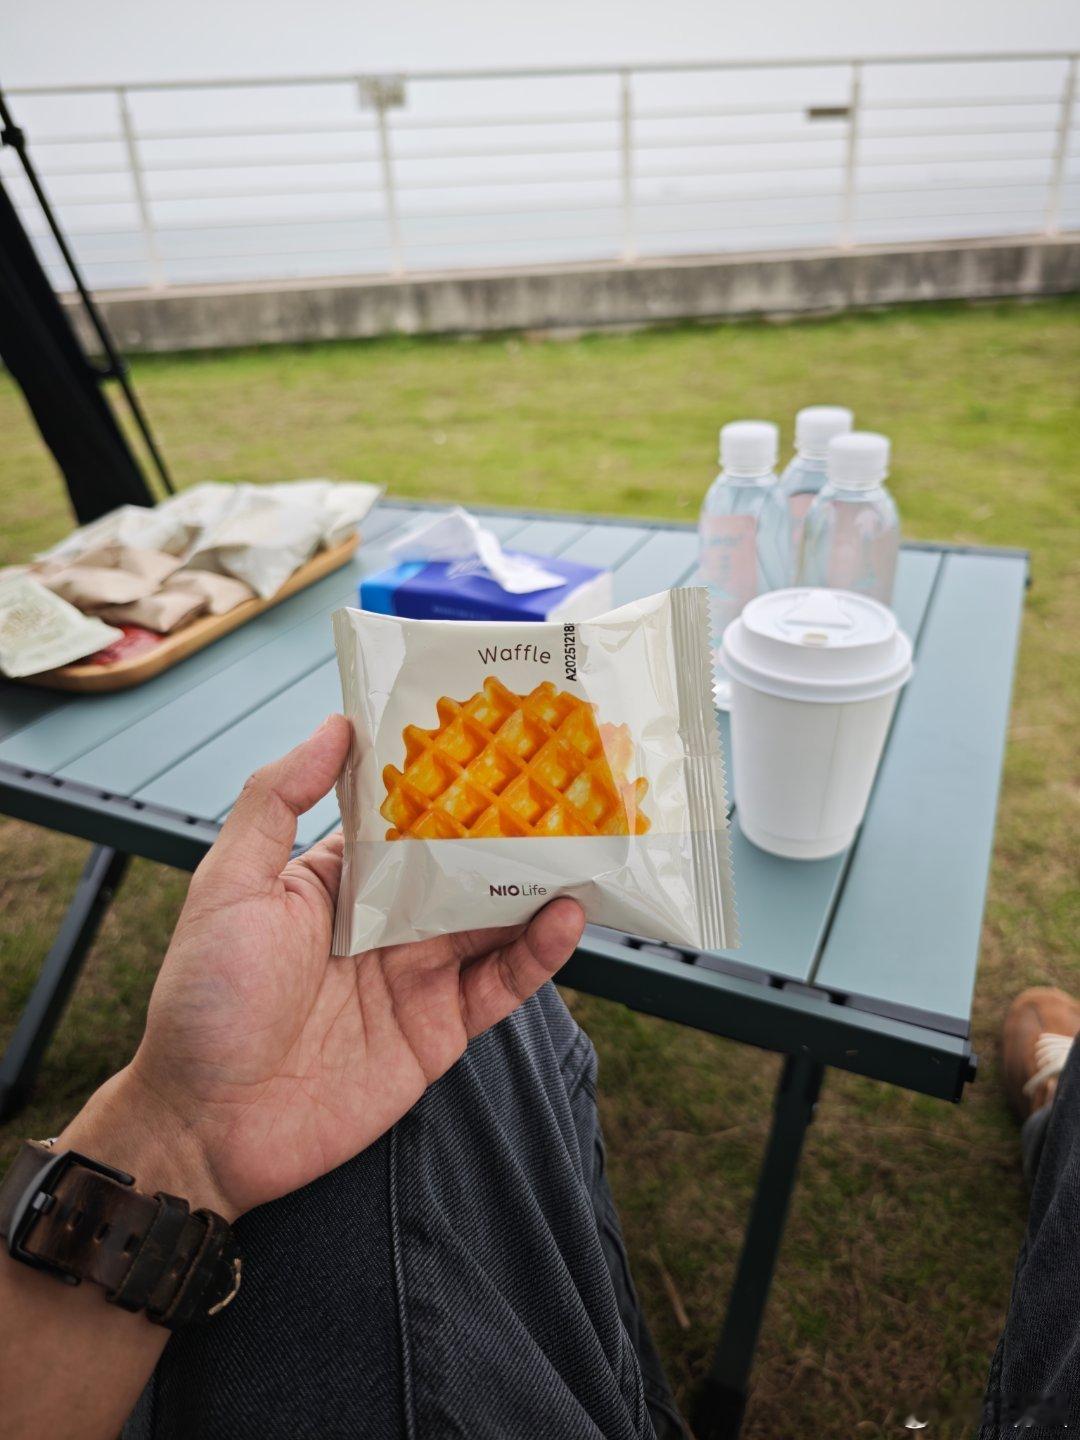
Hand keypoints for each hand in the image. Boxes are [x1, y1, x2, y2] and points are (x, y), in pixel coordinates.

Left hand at [78, 716, 583, 1219]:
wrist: (206, 1127)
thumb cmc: (204, 999)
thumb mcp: (230, 885)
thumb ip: (276, 801)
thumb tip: (335, 724)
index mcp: (339, 880)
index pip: (407, 820)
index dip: (449, 782)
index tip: (497, 736)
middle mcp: (386, 922)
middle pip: (463, 866)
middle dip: (512, 831)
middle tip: (569, 787)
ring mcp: (418, 975)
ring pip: (494, 920)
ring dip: (539, 887)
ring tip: (587, 847)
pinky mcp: (441, 1029)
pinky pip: (501, 985)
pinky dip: (539, 954)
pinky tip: (566, 919)